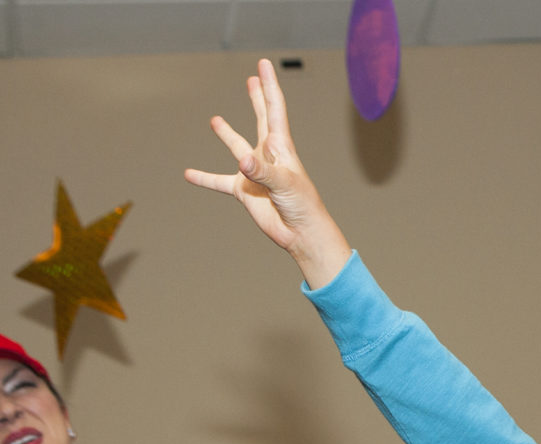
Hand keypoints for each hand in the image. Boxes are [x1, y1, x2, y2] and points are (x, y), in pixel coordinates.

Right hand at [183, 58, 350, 287]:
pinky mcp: (244, 190)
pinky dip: (204, 178)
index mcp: (281, 148)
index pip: (274, 109)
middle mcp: (267, 155)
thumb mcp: (284, 185)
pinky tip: (188, 174)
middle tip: (252, 78)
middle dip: (258, 98)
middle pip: (261, 119)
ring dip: (227, 133)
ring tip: (215, 120)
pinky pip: (218, 181)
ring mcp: (254, 172)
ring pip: (237, 147)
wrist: (301, 233)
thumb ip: (263, 171)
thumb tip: (242, 160)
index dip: (269, 86)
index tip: (263, 64)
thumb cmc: (303, 206)